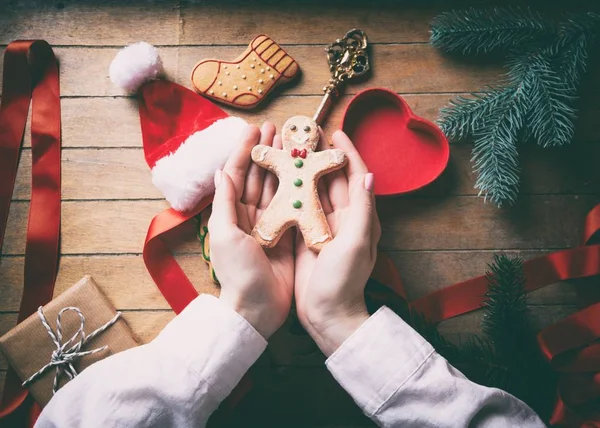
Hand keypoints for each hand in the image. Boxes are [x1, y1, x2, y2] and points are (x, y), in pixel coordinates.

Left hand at [209, 123, 293, 338]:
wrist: (257, 308)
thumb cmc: (238, 272)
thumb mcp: (225, 234)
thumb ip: (225, 202)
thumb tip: (223, 170)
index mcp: (232, 214)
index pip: (238, 175)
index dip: (246, 151)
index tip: (255, 129)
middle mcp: (251, 216)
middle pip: (260, 177)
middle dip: (268, 152)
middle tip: (280, 129)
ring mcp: (271, 224)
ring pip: (278, 188)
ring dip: (284, 165)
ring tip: (294, 143)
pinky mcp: (289, 235)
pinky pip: (294, 206)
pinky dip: (299, 187)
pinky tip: (307, 171)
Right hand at [294, 130, 380, 355]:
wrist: (327, 314)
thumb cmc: (344, 281)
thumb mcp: (356, 244)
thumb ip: (362, 209)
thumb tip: (368, 175)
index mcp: (359, 217)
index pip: (356, 177)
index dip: (348, 154)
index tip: (337, 133)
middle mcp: (343, 219)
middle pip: (332, 179)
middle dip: (322, 156)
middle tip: (307, 134)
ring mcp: (323, 227)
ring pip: (314, 190)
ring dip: (305, 169)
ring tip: (291, 149)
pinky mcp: (305, 236)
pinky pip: (299, 207)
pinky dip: (292, 190)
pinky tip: (279, 178)